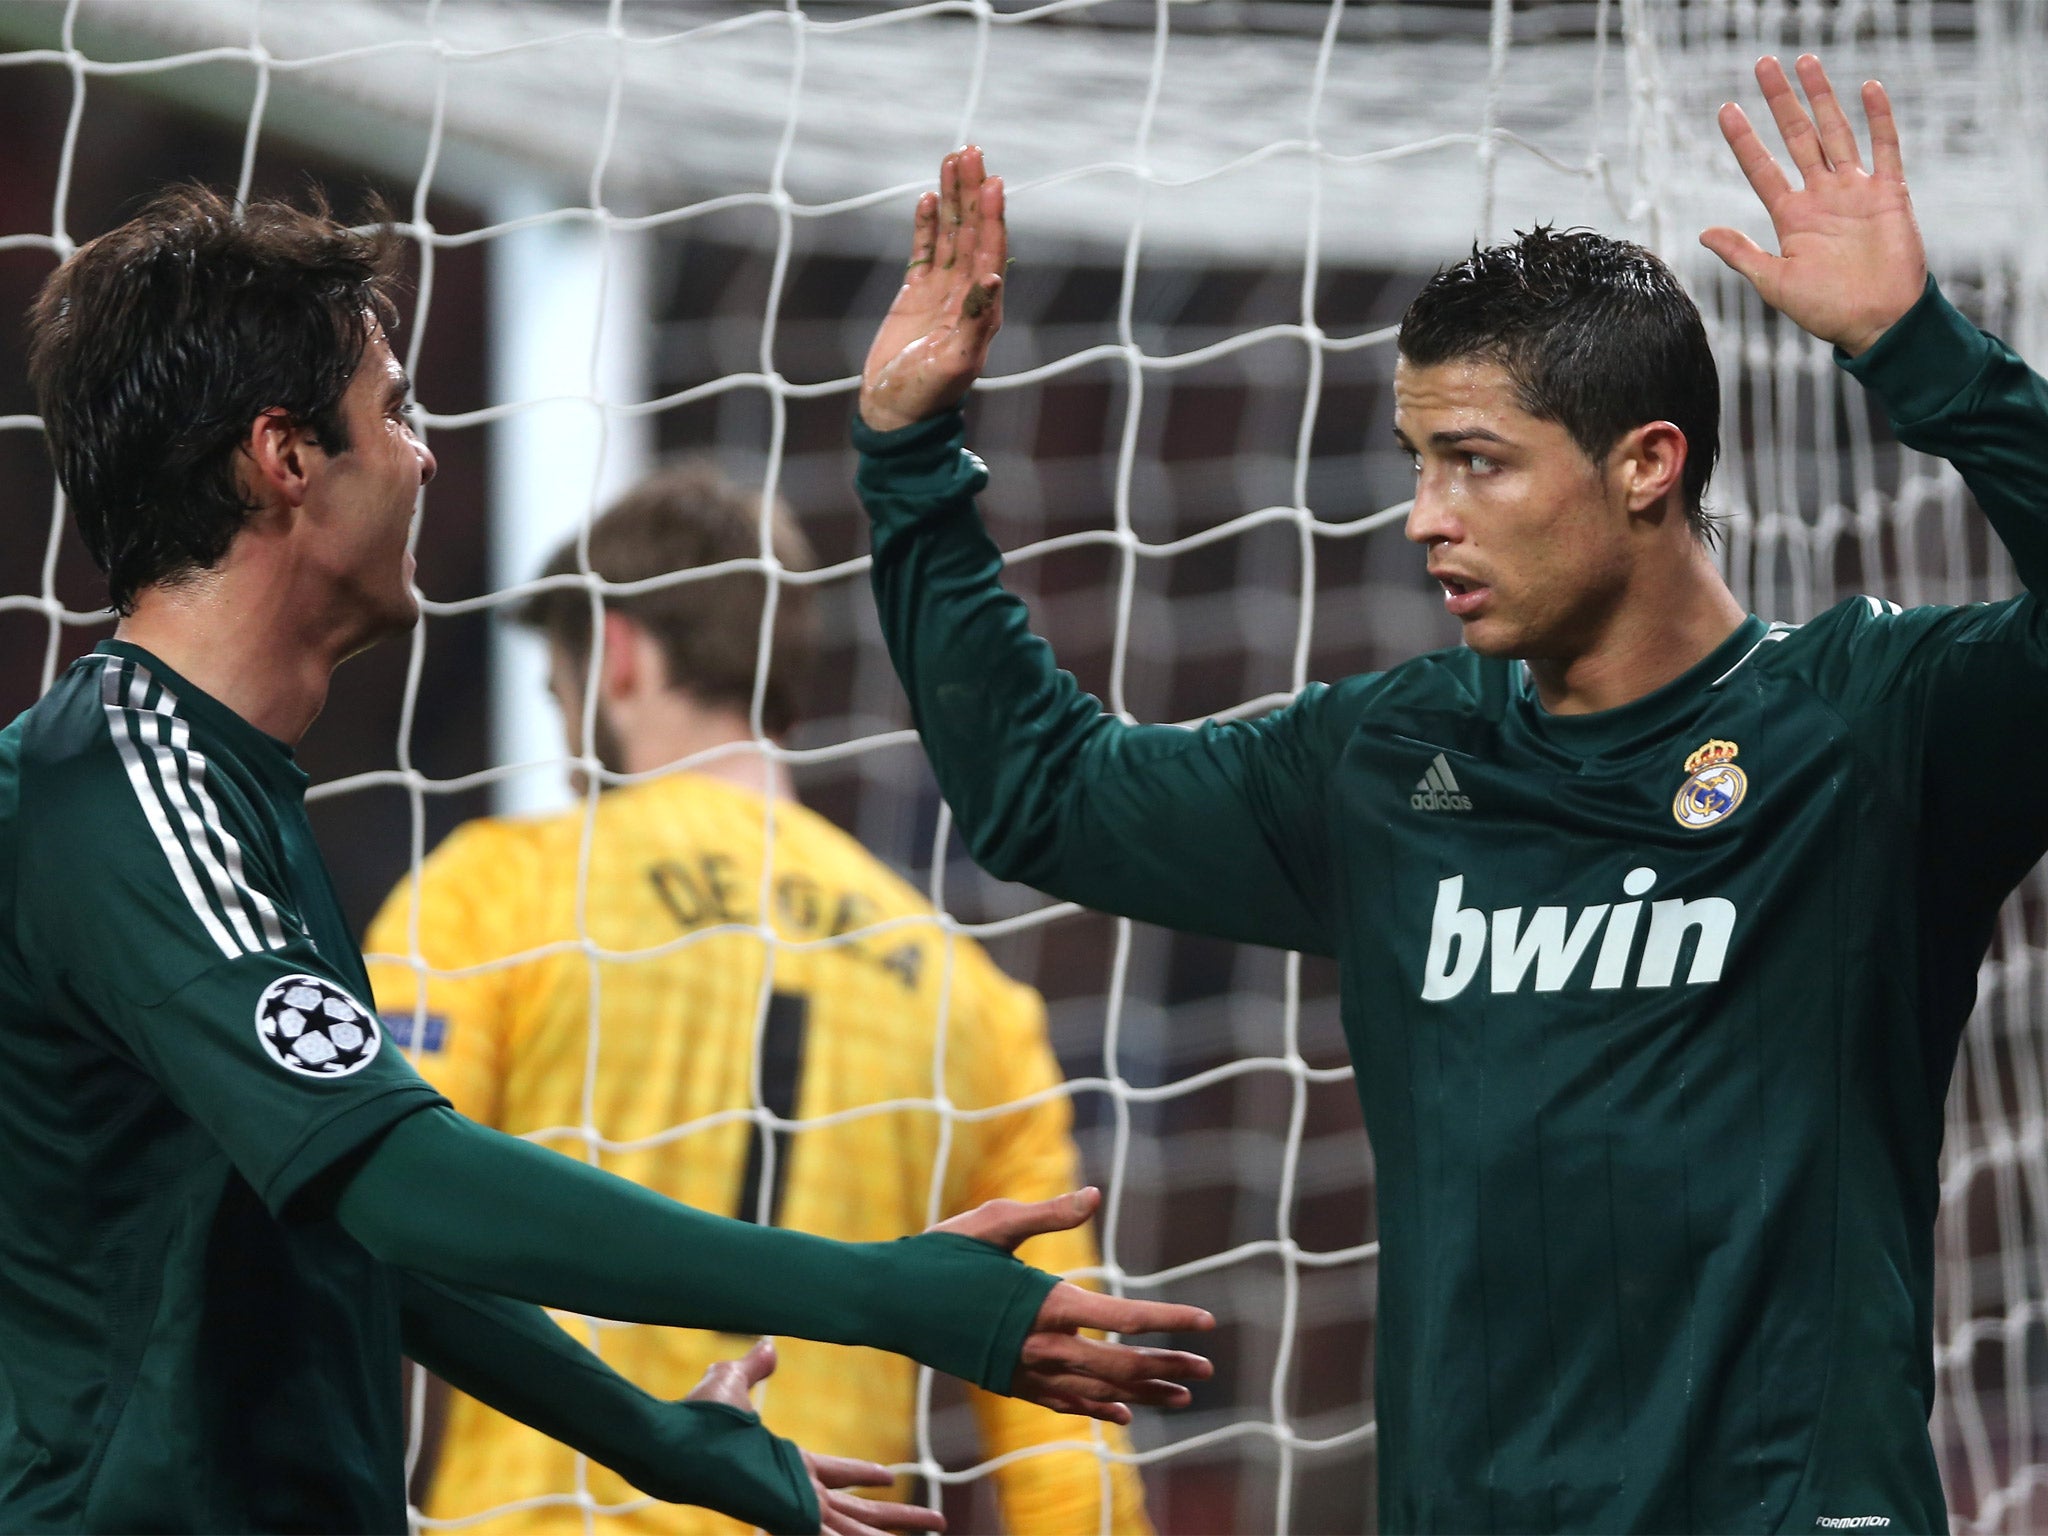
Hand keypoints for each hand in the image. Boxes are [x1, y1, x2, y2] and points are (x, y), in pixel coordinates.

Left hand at [686, 1340, 944, 1535]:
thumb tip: (768, 1343)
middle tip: (938, 1520)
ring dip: (893, 1534)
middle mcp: (798, 1492)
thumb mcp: (733, 1382)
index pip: (837, 1474)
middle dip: (900, 1517)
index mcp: (789, 1465)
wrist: (676, 1443)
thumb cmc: (699, 1418)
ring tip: (939, 1530)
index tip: (888, 1476)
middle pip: (860, 1511)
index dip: (863, 1474)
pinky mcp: (791, 1517)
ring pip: (857, 1529)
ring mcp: (796, 1508)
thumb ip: (755, 1366)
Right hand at [859, 146, 1006, 431]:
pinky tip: (928, 197)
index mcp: (983, 310)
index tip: (993, 180)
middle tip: (972, 150)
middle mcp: (967, 295)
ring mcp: (941, 293)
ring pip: (949, 235)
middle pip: (972, 233)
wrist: (894, 414)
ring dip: (953, 198)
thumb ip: (975, 320)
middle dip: (973, 192)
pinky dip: (926, 224)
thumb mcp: (954, 361)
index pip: (990, 251)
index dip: (991, 216)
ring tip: (953, 158)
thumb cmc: (926, 395)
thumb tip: (992, 276)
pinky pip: (924, 252)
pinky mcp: (916, 296)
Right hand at [930, 1187, 1214, 1423]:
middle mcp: (1041, 1346)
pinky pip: (1064, 1403)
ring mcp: (1023, 1371)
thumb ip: (1049, 1214)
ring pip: (1098, 1391)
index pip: (1124, 1318)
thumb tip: (1094, 1195)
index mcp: (1046, 1302)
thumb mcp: (995, 1223)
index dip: (1170, 1322)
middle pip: (1121, 1364)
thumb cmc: (940, 1254)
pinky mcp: (1007, 1383)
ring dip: (1143, 1393)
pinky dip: (1098, 1409)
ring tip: (1181, 1397)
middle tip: (1207, 1371)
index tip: (1207, 1323)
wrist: (886, 1302)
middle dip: (1168, 1366)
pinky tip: (1123, 1414)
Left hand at [1701, 53, 1925, 355]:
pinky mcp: (1890, 194)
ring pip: (1835, 133)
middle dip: (1780, 102)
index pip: (1761, 168)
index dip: (1743, 139)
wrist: (1879, 322)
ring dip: (1821, 98)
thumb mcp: (1774, 283)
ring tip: (1804, 62)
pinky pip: (1885, 148)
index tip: (1726, 109)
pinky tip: (1867, 88)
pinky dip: (1879, 119)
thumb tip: (1703, 233)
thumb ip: (1741, 253)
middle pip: (1797, 138)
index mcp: (1791, 217)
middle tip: (1763, 66)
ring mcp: (1855, 191)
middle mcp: (1821, 196)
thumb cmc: (1826, 310)